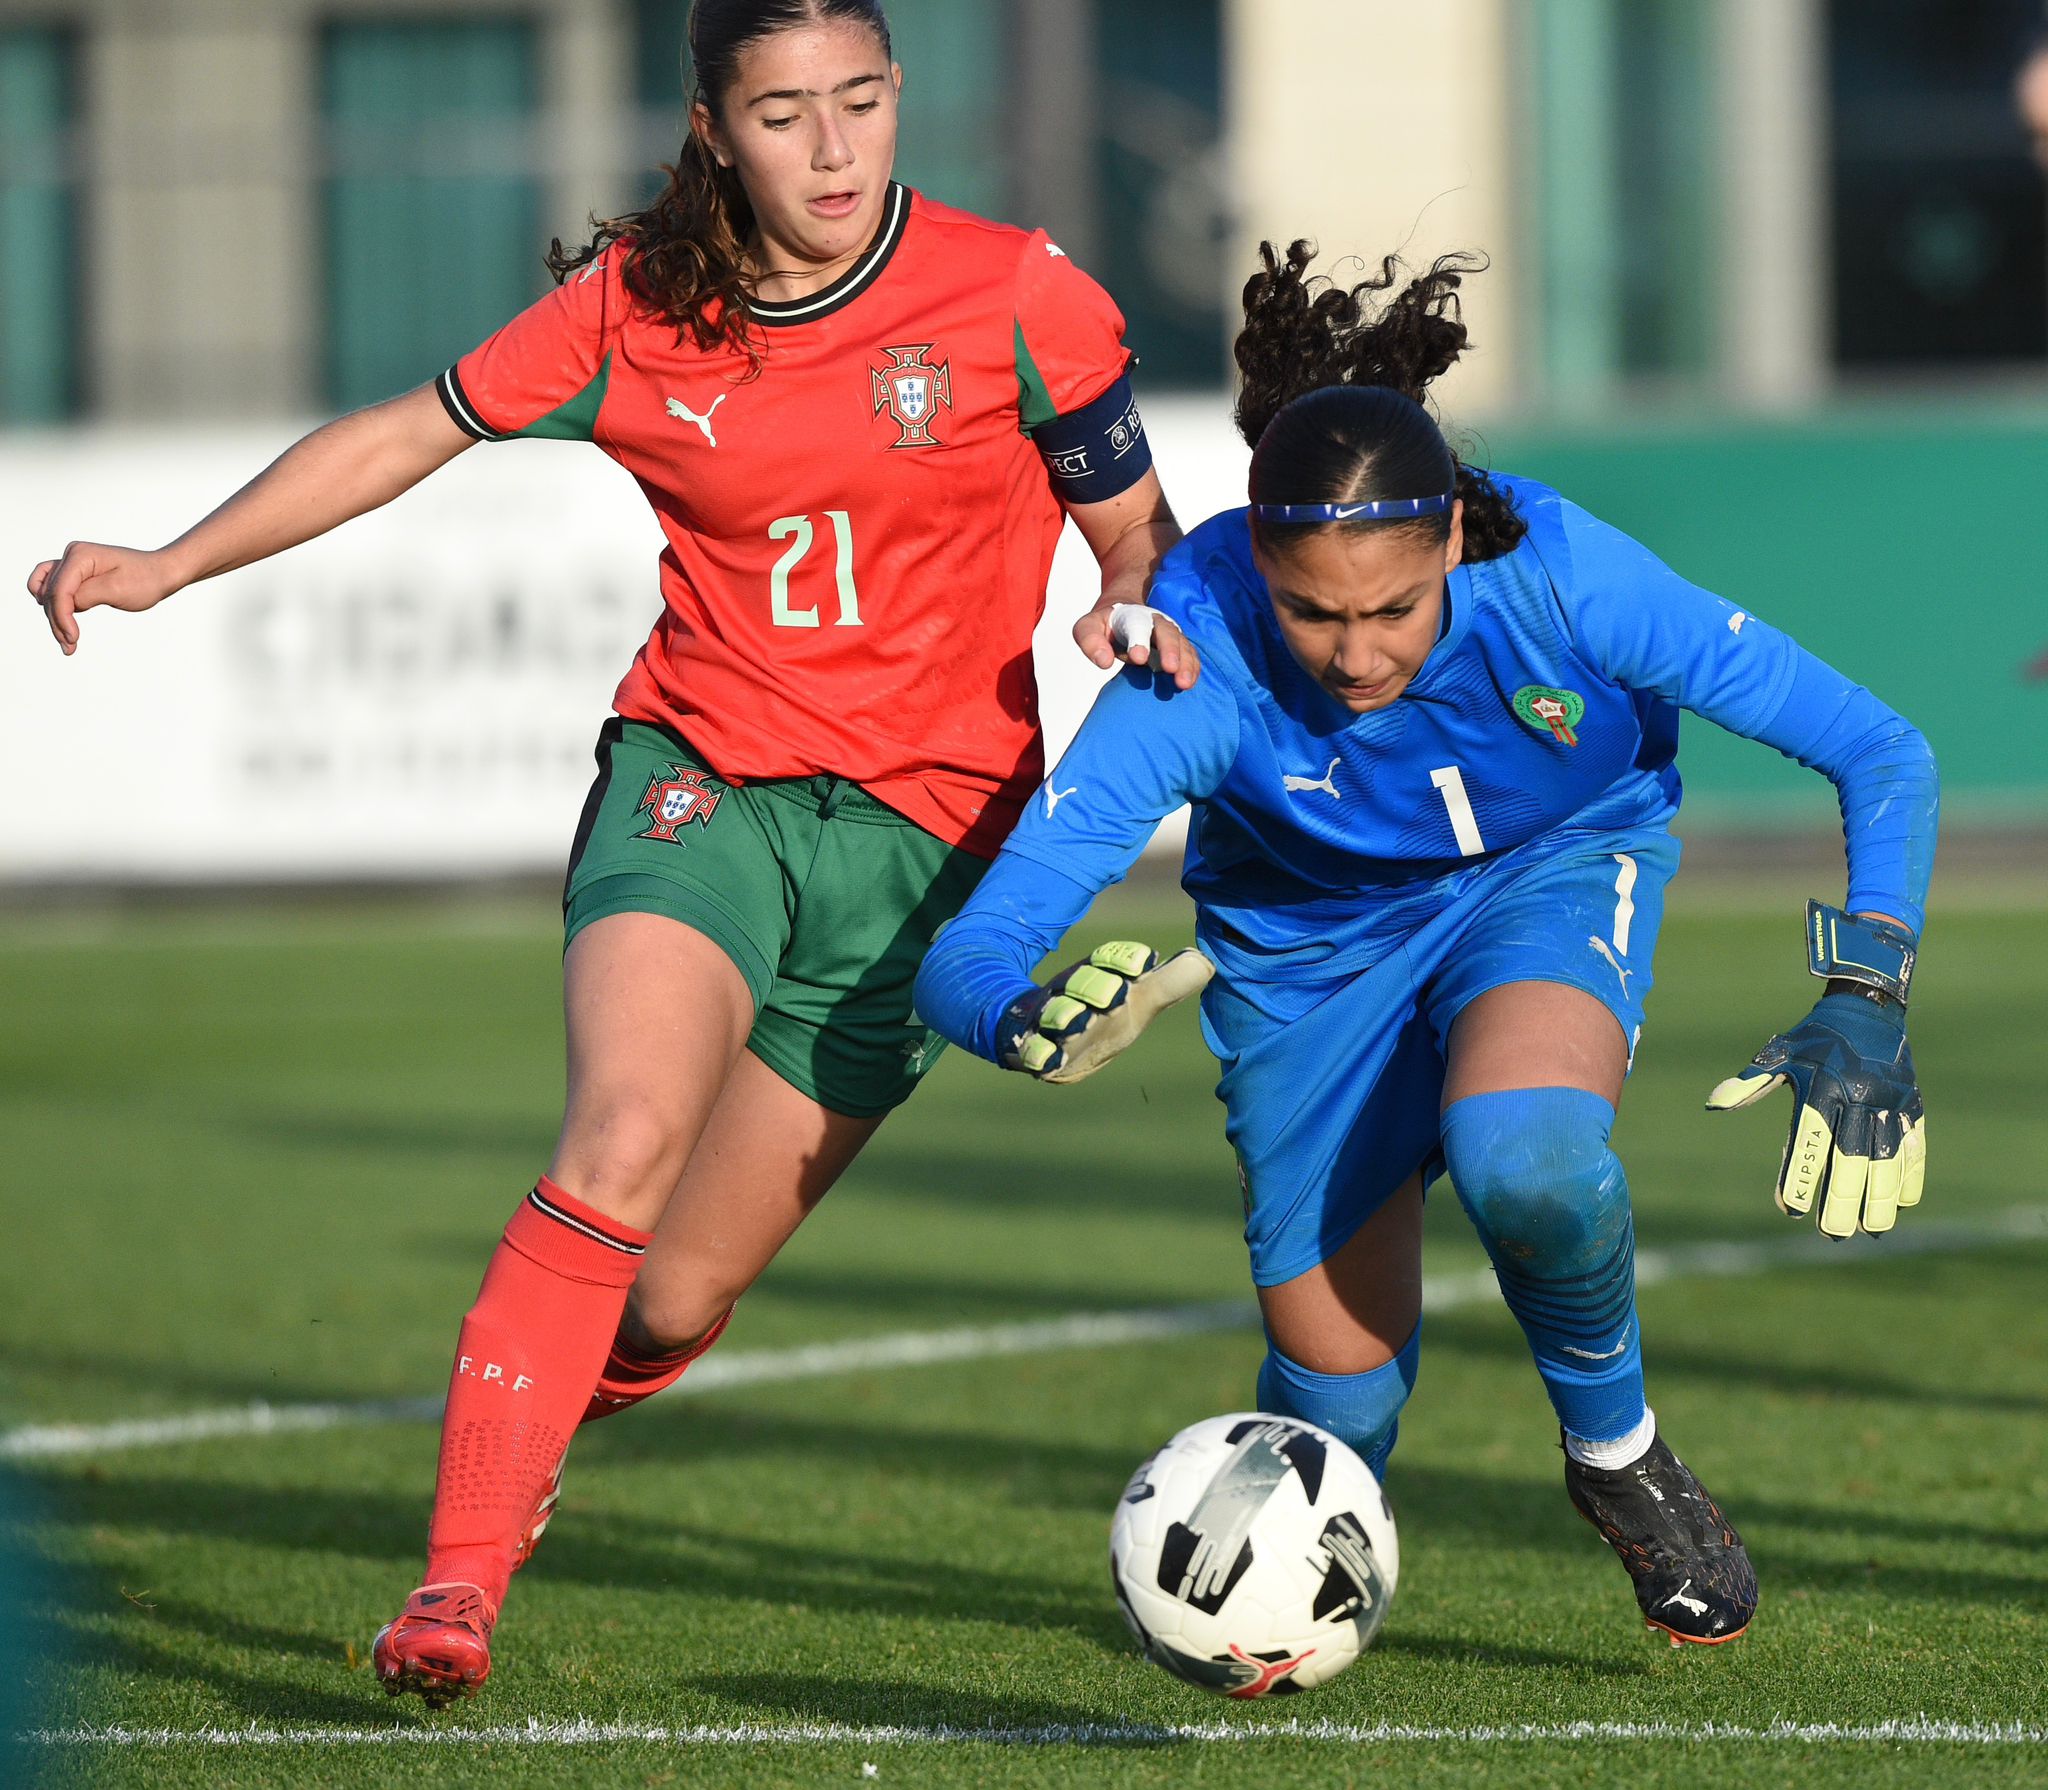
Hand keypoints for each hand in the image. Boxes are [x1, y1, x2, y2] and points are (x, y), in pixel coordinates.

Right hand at [27, 543, 183, 655]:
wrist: (160, 573)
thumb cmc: (145, 579)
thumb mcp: (117, 589)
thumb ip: (86, 595)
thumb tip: (66, 605)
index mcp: (80, 555)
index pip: (59, 590)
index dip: (61, 616)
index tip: (73, 639)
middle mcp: (72, 555)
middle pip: (50, 593)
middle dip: (57, 621)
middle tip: (69, 647)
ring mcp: (72, 563)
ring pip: (48, 594)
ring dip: (54, 618)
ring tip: (68, 643)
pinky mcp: (75, 574)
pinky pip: (55, 591)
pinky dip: (56, 609)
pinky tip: (63, 627)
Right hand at [999, 941, 1213, 1084]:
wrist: (1034, 1032)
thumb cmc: (1098, 1014)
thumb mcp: (1135, 999)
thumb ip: (1168, 984)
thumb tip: (1204, 963)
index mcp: (1098, 977)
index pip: (1109, 961)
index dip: (1124, 960)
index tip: (1145, 963)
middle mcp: (1073, 994)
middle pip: (1082, 984)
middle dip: (1097, 986)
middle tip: (1116, 994)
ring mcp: (1050, 1023)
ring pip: (1056, 1014)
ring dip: (1064, 1015)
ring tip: (1073, 1020)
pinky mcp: (1034, 1052)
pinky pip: (1032, 1052)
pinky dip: (1038, 1054)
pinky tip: (1047, 1060)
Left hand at [1074, 598, 1198, 689]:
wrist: (1124, 613)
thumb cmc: (1106, 624)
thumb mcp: (1088, 627)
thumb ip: (1090, 640)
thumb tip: (1103, 661)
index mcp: (1132, 616)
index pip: (1136, 626)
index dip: (1139, 641)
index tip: (1138, 658)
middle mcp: (1156, 623)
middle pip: (1167, 632)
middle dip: (1169, 649)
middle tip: (1170, 668)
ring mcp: (1169, 636)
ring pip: (1182, 645)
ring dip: (1185, 663)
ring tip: (1183, 683)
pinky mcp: (1178, 649)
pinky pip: (1190, 656)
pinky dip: (1192, 669)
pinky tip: (1189, 683)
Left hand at [1706, 991, 1924, 1238]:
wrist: (1869, 1007)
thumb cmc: (1815, 1037)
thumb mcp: (1782, 1052)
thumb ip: (1752, 1081)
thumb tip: (1714, 1102)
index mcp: (1822, 1088)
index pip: (1810, 1140)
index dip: (1801, 1175)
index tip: (1790, 1209)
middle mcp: (1859, 1097)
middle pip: (1852, 1158)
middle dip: (1843, 1199)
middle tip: (1832, 1233)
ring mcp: (1890, 1102)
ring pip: (1888, 1158)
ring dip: (1881, 1197)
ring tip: (1871, 1229)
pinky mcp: (1913, 1104)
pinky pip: (1915, 1145)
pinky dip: (1910, 1175)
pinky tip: (1902, 1204)